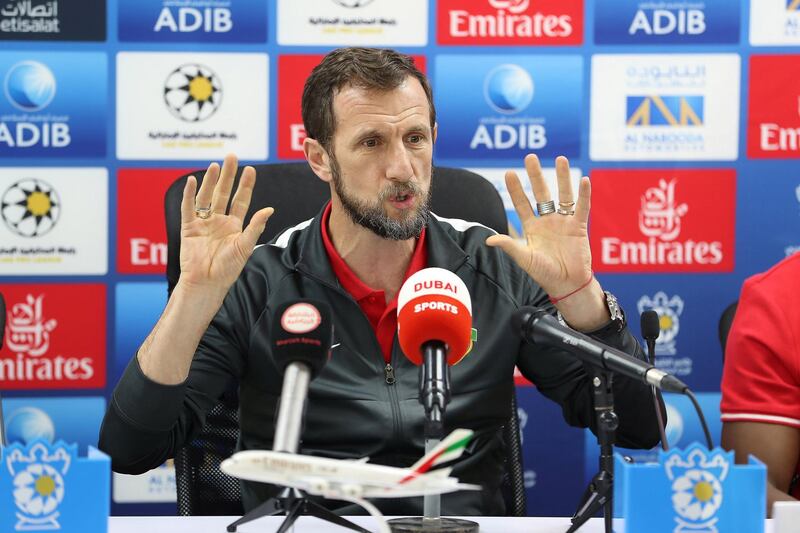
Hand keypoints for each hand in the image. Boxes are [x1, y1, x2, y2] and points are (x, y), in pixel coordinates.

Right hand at [178, 153, 273, 293]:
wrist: (206, 283)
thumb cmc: (228, 269)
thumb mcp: (245, 247)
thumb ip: (255, 227)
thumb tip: (269, 209)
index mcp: (234, 225)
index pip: (241, 200)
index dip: (246, 185)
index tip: (250, 169)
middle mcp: (219, 221)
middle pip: (224, 193)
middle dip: (228, 175)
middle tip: (232, 156)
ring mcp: (203, 223)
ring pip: (207, 197)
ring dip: (211, 181)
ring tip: (216, 165)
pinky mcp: (189, 228)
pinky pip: (188, 208)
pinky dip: (189, 195)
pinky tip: (193, 181)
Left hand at [486, 154, 591, 299]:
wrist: (567, 284)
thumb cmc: (544, 273)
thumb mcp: (524, 258)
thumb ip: (509, 246)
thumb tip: (489, 239)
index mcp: (532, 227)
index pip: (522, 204)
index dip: (516, 189)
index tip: (509, 173)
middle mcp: (547, 221)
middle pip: (541, 193)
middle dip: (536, 176)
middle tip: (530, 157)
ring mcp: (564, 222)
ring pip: (563, 195)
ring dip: (562, 177)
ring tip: (560, 159)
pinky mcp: (579, 227)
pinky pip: (582, 208)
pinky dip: (584, 195)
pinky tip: (584, 180)